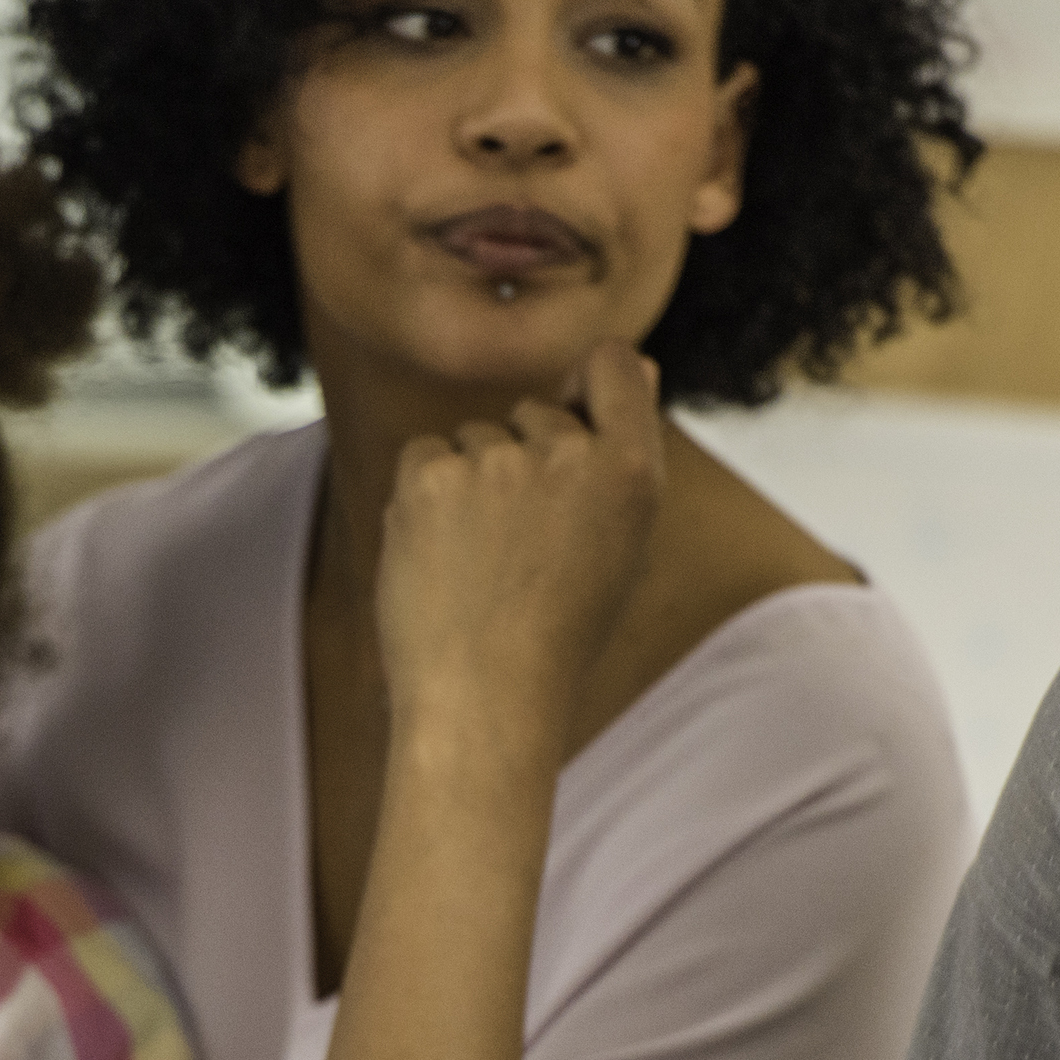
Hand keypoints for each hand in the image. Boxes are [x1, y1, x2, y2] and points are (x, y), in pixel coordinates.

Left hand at [372, 341, 664, 753]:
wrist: (484, 698)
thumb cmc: (556, 631)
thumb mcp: (618, 543)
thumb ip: (622, 452)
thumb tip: (635, 361)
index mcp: (633, 471)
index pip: (613, 363)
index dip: (588, 383)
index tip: (572, 421)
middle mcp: (569, 453)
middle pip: (533, 412)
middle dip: (522, 461)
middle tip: (522, 549)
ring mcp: (497, 460)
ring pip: (474, 437)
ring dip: (470, 483)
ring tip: (480, 563)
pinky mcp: (430, 474)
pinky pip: (424, 454)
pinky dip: (424, 496)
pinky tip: (441, 555)